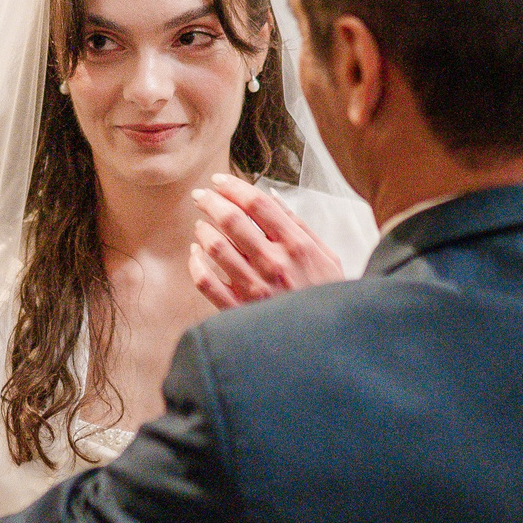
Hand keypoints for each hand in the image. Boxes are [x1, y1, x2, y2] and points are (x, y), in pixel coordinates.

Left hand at [188, 174, 344, 309]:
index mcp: (297, 246)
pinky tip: (195, 254)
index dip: (234, 187)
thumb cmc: (327, 296)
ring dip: (203, 230)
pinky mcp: (239, 310)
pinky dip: (195, 264)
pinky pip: (206, 282)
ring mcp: (255, 288)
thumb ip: (299, 225)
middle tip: (201, 196)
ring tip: (201, 225)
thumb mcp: (326, 256)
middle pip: (232, 220)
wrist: (326, 341)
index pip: (258, 205)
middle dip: (211, 202)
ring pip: (215, 248)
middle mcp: (274, 264)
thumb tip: (272, 197)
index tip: (220, 181)